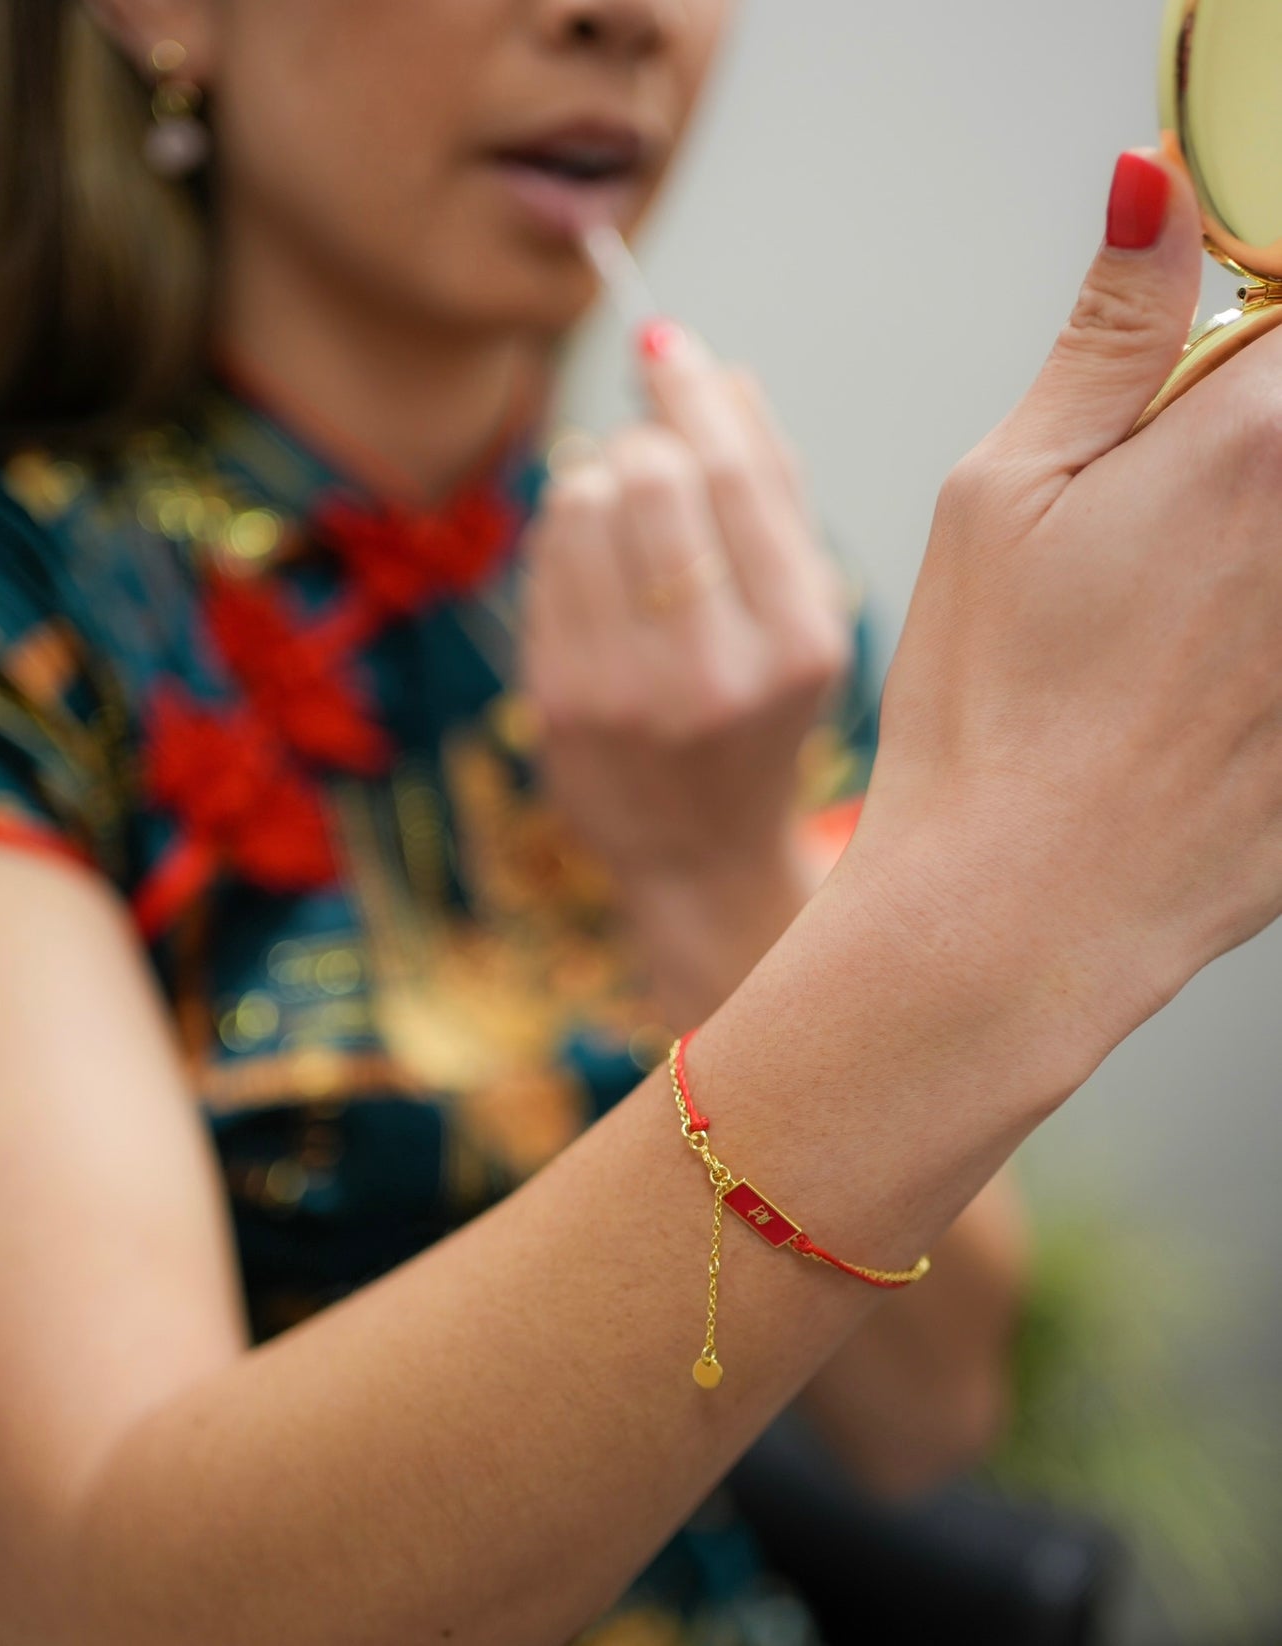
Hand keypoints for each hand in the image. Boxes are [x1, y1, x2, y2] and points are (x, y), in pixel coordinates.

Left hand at [524, 327, 849, 895]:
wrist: (699, 854)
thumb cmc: (759, 719)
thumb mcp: (804, 620)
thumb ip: (775, 497)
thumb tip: (723, 374)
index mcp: (798, 644)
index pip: (735, 474)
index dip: (692, 390)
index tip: (666, 343)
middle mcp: (712, 672)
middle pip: (651, 473)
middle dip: (646, 440)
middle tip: (655, 459)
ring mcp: (624, 693)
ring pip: (582, 501)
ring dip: (600, 481)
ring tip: (628, 528)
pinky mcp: (557, 703)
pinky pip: (544, 555)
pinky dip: (567, 533)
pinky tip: (596, 568)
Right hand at [845, 149, 1281, 1062]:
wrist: (1021, 912)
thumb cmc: (989, 715)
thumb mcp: (1000, 496)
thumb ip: (1107, 335)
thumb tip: (1155, 191)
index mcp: (1254, 444)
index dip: (1243, 334)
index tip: (1190, 379)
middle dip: (1241, 450)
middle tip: (1165, 525)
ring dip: (1243, 554)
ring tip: (1171, 630)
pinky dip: (1257, 636)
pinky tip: (1195, 693)